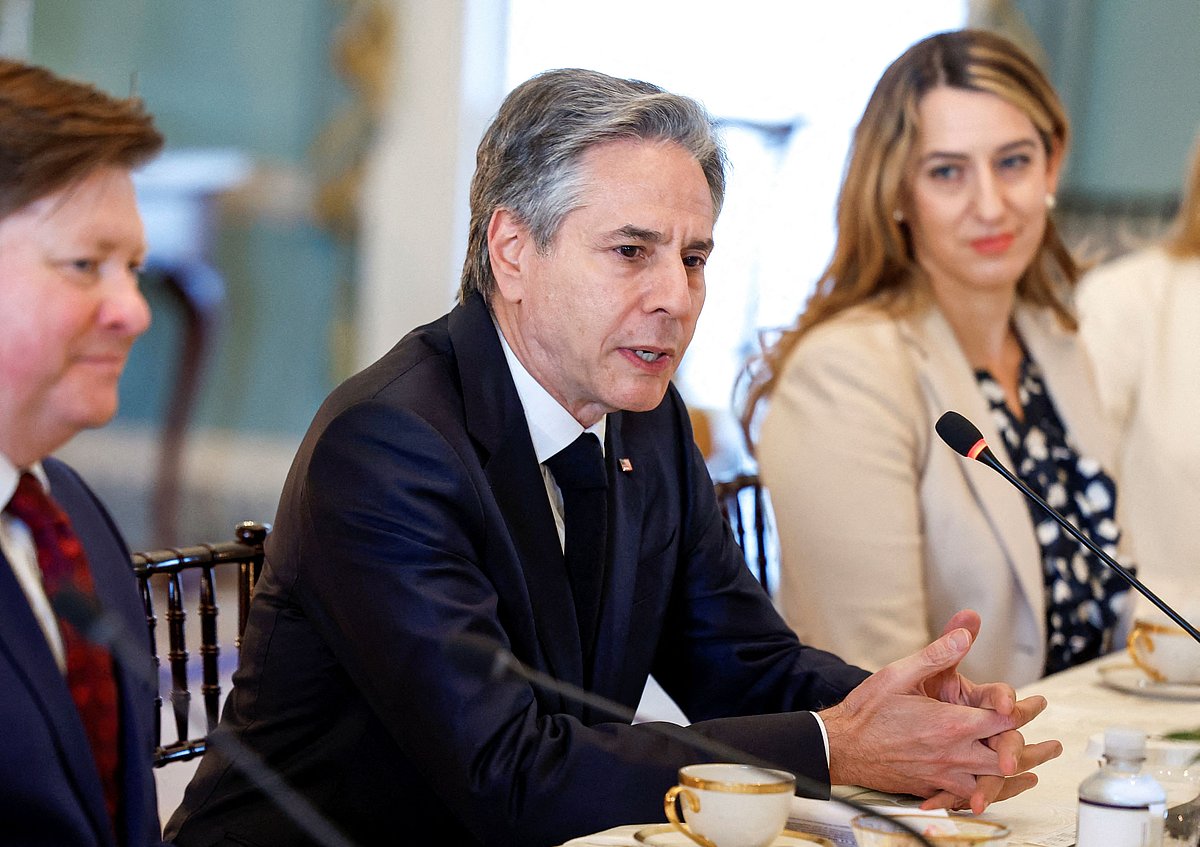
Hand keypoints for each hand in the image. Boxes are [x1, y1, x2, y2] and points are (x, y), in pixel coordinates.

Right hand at [819, 610, 1060, 808]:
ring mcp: (943, 774)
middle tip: (1053, 746)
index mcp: (950, 723)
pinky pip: (967, 797)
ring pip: (993, 782)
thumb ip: (938, 654)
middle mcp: (952, 753)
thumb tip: (966, 634)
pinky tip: (991, 794)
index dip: (1025, 710)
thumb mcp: (900, 673)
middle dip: (1034, 751)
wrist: (840, 746)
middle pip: (1008, 757)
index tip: (1037, 704)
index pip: (1003, 719)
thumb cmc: (866, 711)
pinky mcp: (931, 787)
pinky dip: (987, 795)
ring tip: (1035, 773)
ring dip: (1018, 777)